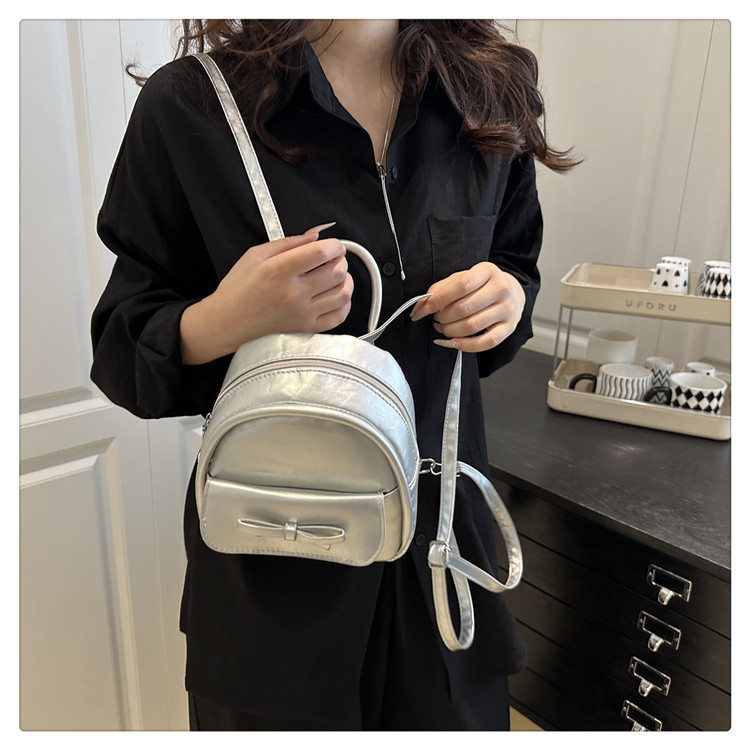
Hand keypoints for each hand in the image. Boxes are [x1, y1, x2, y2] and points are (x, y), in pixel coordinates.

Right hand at [180, 228, 352, 363]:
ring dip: (346, 280)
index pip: (320, 253)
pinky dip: (345, 303)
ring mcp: (302, 314)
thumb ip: (287, 242)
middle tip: (335, 258)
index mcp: (278, 272)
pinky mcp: (306, 328)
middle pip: (336, 272)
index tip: (334, 246)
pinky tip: (337, 295)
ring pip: (342, 294)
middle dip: (341, 260)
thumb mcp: (254, 255)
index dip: (334, 246)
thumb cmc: (238, 289)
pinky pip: (339, 316)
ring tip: (338, 274)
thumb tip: (314, 235)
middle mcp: (293, 294)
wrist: (227, 322)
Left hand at [410, 262, 524, 352]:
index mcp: (488, 271)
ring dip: (450, 331)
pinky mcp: (508, 328)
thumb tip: (423, 303)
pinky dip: (465, 346)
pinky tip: (453, 342)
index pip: (461, 286)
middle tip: (437, 317)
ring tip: (443, 327)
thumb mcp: (463, 277)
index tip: (423, 309)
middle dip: (443, 317)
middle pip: (464, 308)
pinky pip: (485, 343)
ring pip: (472, 326)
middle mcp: (501, 289)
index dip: (438, 300)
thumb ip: (442, 287)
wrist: (512, 292)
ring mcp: (507, 310)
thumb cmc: (482, 285)